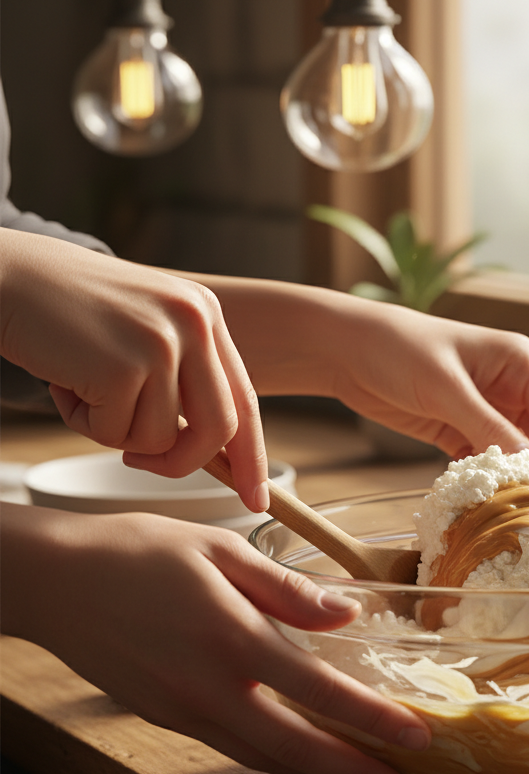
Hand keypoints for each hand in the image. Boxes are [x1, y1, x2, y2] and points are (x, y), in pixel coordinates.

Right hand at [0, 230, 267, 511]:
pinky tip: (64, 383)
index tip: (257, 499)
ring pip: (160, 439)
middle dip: (182, 463)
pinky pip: (115, 434)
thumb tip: (215, 451)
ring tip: (82, 387)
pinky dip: (84, 424)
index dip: (252, 456)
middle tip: (138, 465)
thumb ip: (183, 378)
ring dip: (113, 431)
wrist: (2, 273)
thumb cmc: (66, 312)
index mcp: (205, 315)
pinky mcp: (123, 365)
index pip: (246, 400)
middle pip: (219, 429)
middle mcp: (195, 324)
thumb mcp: (143, 330)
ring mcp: (162, 343)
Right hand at [0, 504, 430, 773]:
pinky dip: (275, 759)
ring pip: (262, 759)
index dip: (373, 720)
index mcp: (231, 638)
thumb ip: (288, 589)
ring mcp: (183, 711)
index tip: (415, 737)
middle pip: (294, 750)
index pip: (319, 692)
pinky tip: (302, 753)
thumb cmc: (138, 552)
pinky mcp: (164, 718)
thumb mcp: (221, 550)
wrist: (54, 580)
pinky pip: (232, 747)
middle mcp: (208, 688)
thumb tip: (347, 615)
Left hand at [169, 272, 528, 481]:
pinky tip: (493, 509)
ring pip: (512, 455)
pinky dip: (487, 484)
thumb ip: (488, 427)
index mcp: (520, 363)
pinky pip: (482, 462)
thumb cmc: (398, 349)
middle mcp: (509, 386)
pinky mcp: (457, 428)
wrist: (344, 350)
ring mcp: (484, 409)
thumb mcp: (446, 388)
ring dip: (518, 484)